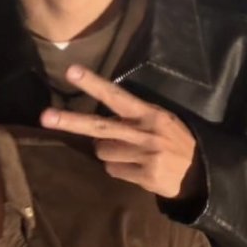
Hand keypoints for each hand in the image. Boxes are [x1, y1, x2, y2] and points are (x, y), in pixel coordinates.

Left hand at [39, 64, 203, 201]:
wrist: (201, 173)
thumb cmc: (173, 141)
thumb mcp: (160, 121)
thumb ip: (131, 117)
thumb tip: (97, 121)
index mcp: (148, 113)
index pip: (116, 95)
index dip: (93, 83)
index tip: (71, 71)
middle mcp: (145, 131)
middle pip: (99, 126)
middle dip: (70, 121)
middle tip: (45, 117)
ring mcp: (145, 154)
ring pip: (102, 152)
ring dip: (108, 153)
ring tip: (130, 153)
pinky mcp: (145, 175)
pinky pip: (113, 170)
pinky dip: (119, 170)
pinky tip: (137, 168)